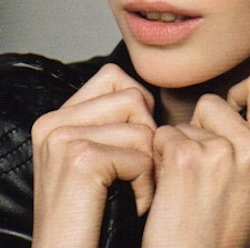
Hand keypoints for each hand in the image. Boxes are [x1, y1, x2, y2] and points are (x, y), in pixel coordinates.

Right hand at [31, 64, 155, 247]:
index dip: (138, 109)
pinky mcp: (81, 159)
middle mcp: (54, 123)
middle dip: (147, 138)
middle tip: (129, 177)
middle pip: (134, 98)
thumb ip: (110, 122)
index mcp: (55, 118)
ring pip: (144, 128)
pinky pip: (142, 157)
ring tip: (127, 193)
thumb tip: (147, 96)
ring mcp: (64, 139)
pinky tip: (127, 207)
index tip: (130, 147)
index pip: (114, 77)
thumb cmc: (93, 218)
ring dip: (149, 167)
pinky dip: (146, 188)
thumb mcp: (94, 160)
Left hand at [142, 71, 249, 247]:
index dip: (240, 90)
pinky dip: (158, 157)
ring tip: (185, 182)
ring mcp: (220, 151)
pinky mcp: (186, 158)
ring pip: (184, 121)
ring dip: (177, 144)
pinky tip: (167, 187)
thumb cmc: (222, 235)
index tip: (229, 108)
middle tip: (198, 162)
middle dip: (199, 125)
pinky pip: (162, 135)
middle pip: (213, 101)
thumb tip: (239, 106)